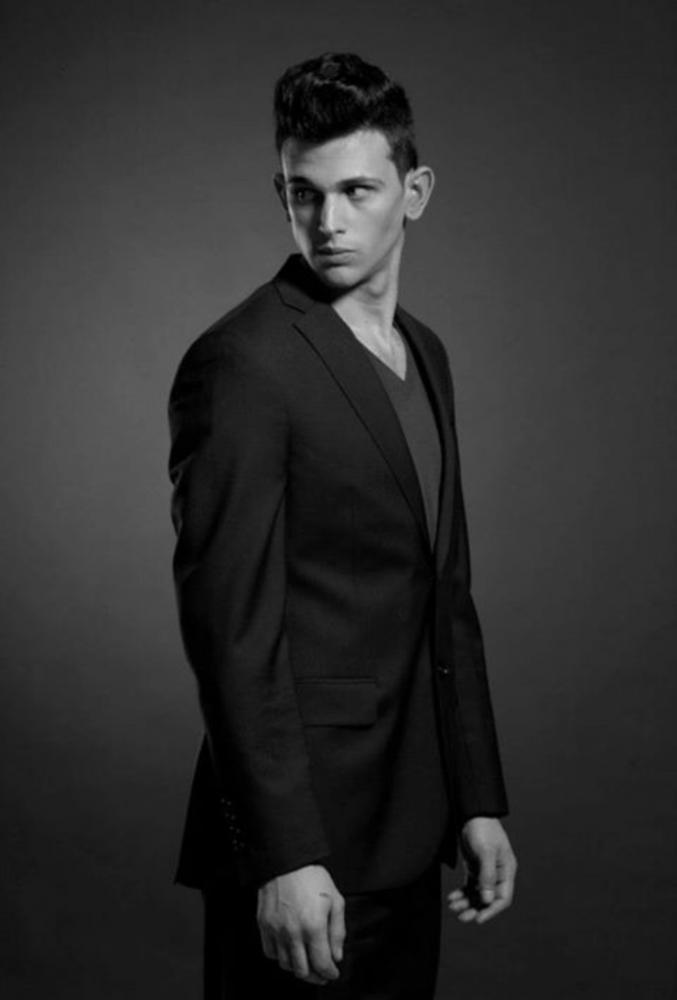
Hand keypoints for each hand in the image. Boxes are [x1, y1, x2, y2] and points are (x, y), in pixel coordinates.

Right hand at [257, 864, 345, 984]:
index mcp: (314, 926)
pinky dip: (281, 956)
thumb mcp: (335, 900)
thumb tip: (336, 955)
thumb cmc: (312, 877)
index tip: (333, 973)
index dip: (330, 973)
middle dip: (316, 976)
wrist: (286, 861)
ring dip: (298, 968)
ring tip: (306, 962)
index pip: (322, 964)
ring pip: (286, 965)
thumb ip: (338, 931)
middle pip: (303, 971)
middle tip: (321, 973)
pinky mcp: (264, 925)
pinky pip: (270, 953)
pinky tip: (289, 950)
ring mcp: (276, 930)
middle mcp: (293, 932)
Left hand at [448, 817, 516, 924]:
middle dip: (475, 908)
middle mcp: (497, 874)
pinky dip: (461, 893)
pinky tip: (452, 898)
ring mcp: (485, 872)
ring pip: (477, 894)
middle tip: (461, 917)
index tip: (478, 918)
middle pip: (488, 899)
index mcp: (506, 871)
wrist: (472, 813)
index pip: (502, 897)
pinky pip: (469, 886)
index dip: (491, 910)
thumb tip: (487, 899)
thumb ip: (487, 875)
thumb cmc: (483, 829)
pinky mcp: (474, 868)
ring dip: (466, 902)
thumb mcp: (486, 851)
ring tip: (453, 906)